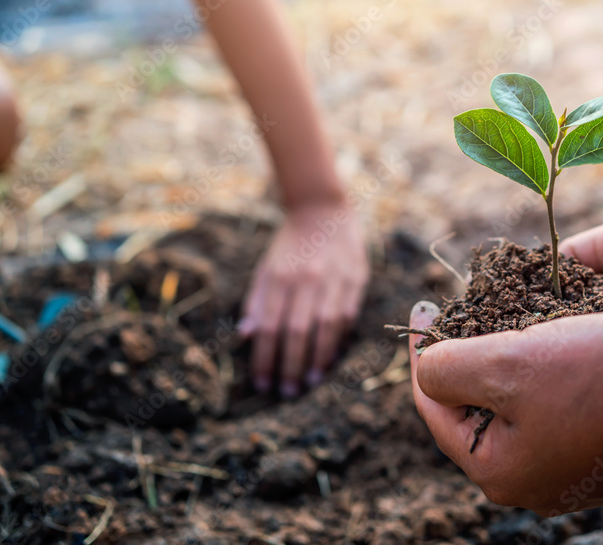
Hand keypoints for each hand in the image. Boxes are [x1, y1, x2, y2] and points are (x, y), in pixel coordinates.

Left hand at [240, 202, 367, 396]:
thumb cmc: (289, 245)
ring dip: (317, 359)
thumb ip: (256, 301)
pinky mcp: (356, 279)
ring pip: (325, 328)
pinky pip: (347, 317)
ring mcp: (334, 280)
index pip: (270, 326)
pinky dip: (338, 341)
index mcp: (280, 277)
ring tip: (308, 382)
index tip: (261, 382)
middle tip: (285, 391)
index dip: (265, 357)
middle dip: (290, 365)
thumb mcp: (265, 268)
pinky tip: (330, 359)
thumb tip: (246, 335)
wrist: (323, 210)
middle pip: (298, 332)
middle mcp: (307, 280)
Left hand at [408, 301, 602, 514]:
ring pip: (514, 405)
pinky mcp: (602, 451)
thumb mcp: (505, 363)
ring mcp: (570, 470)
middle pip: (473, 409)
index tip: (425, 304)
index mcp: (497, 471)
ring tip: (499, 314)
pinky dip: (540, 372)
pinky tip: (548, 338)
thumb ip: (446, 367)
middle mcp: (531, 482)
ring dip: (503, 360)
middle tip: (459, 308)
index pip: (433, 405)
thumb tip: (425, 367)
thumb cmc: (599, 372)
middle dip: (464, 356)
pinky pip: (551, 406)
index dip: (422, 350)